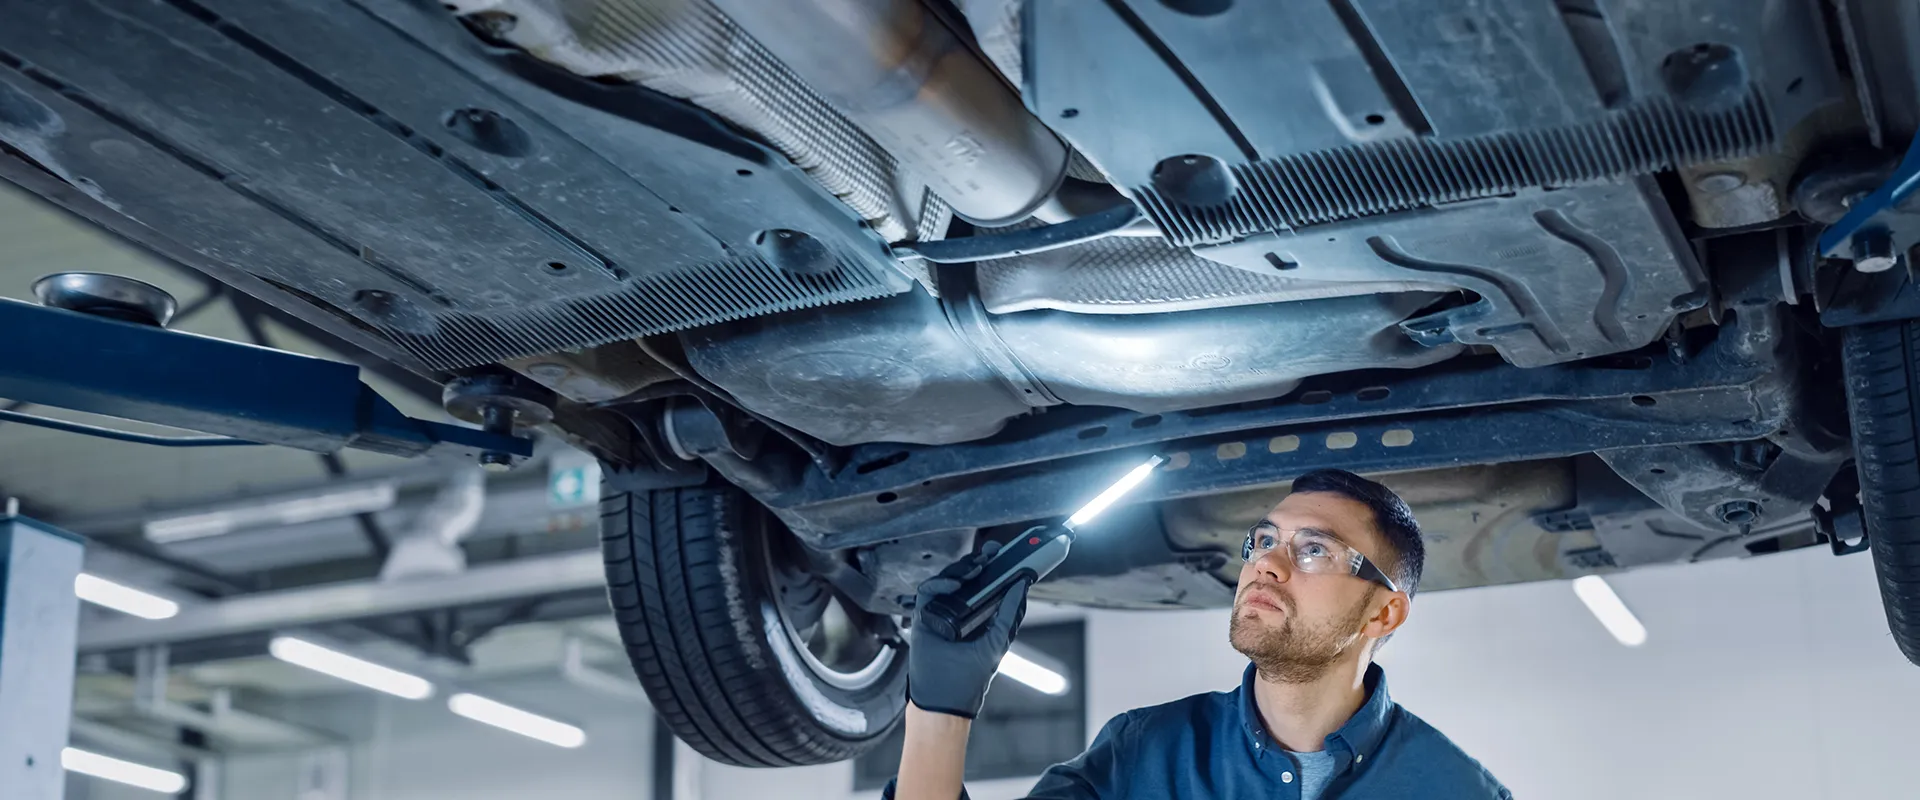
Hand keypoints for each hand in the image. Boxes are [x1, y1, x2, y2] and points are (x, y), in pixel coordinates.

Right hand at [907, 540, 1030, 718]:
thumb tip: (1022, 588)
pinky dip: (940, 585)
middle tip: (992, 554)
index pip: (985, 585)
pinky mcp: (924, 617)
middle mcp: (958, 612)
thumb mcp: (995, 643)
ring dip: (961, 570)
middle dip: (978, 563)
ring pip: (947, 580)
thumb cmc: (968, 679)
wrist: (942, 700)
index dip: (995, 568)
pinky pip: (927, 592)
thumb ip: (1008, 615)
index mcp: (978, 617)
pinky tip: (954, 586)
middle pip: (966, 578)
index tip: (1006, 555)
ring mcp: (940, 613)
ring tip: (975, 569)